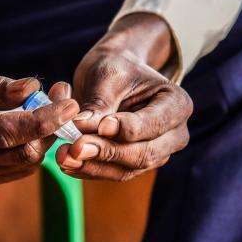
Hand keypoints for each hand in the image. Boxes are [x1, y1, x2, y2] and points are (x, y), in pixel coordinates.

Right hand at [0, 55, 78, 186]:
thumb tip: (32, 89)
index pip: (8, 132)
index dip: (44, 119)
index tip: (69, 100)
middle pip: (22, 154)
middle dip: (50, 128)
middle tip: (60, 95)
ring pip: (21, 166)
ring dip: (42, 139)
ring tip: (48, 105)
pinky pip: (10, 169)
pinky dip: (27, 148)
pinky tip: (29, 123)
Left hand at [57, 14, 192, 180]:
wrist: (111, 75)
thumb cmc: (114, 68)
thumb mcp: (108, 76)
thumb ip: (99, 103)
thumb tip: (81, 128)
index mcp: (176, 104)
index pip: (154, 124)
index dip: (128, 129)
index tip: (101, 125)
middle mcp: (173, 134)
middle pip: (144, 153)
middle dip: (107, 152)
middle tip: (76, 147)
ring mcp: (156, 153)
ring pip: (127, 169)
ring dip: (93, 166)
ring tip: (64, 158)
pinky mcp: (133, 164)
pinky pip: (112, 173)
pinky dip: (89, 169)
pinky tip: (67, 164)